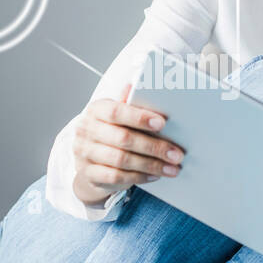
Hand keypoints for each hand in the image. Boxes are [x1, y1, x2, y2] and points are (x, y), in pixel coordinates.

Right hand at [72, 84, 183, 205]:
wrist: (87, 162)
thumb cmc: (107, 133)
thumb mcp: (114, 116)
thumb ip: (127, 104)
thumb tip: (136, 85)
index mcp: (95, 111)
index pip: (116, 112)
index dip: (139, 117)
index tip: (162, 123)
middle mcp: (87, 131)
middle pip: (123, 138)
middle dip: (154, 147)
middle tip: (176, 154)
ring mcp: (85, 154)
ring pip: (122, 160)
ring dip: (151, 165)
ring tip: (172, 168)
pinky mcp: (89, 174)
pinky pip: (117, 177)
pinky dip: (139, 177)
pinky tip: (155, 175)